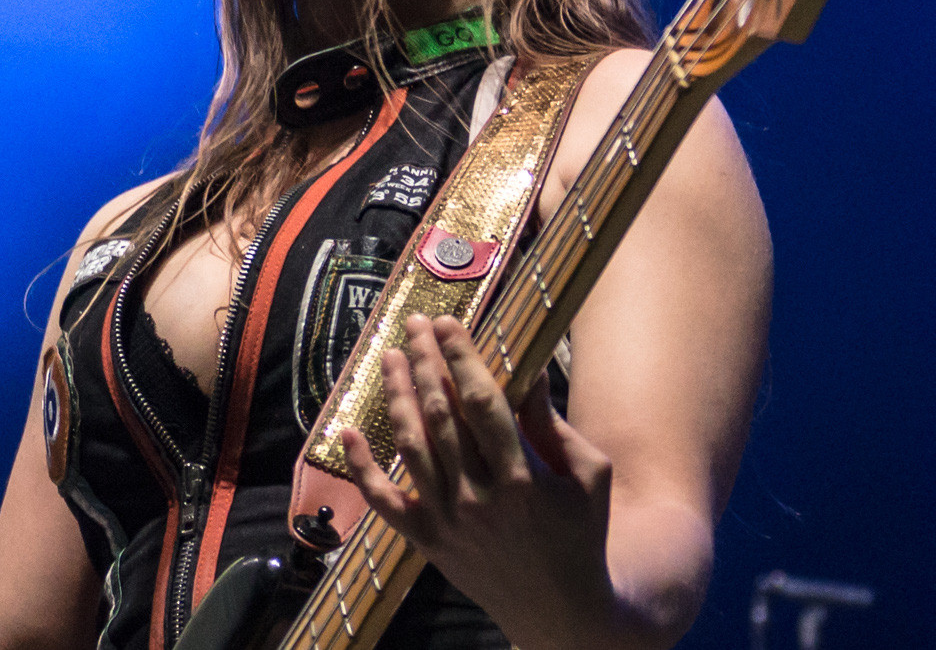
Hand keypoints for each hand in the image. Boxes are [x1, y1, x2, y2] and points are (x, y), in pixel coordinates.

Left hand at [340, 314, 622, 649]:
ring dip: (397, 397)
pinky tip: (347, 430)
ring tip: (390, 357)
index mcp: (523, 478)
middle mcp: (479, 497)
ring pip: (411, 446)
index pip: (482, 403)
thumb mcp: (589, 475)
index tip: (447, 323)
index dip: (461, 358)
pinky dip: (361, 467)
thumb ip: (553, 424)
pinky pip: (383, 501)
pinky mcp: (427, 541)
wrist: (563, 612)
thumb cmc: (583, 535)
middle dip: (425, 363)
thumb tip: (528, 369)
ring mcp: (448, 521)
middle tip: (414, 325)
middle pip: (440, 416)